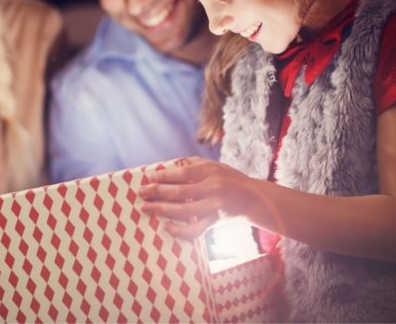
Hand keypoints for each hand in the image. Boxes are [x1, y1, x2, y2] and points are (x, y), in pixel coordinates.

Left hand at [138, 157, 254, 239]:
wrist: (254, 199)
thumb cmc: (229, 179)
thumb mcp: (214, 166)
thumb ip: (192, 165)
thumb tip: (166, 168)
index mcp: (211, 171)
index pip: (182, 173)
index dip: (164, 176)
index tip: (149, 177)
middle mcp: (212, 188)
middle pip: (179, 192)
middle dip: (156, 192)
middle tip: (140, 193)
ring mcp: (214, 207)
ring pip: (183, 211)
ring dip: (161, 210)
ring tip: (145, 208)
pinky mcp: (214, 222)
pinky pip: (194, 230)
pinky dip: (179, 231)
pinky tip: (165, 227)